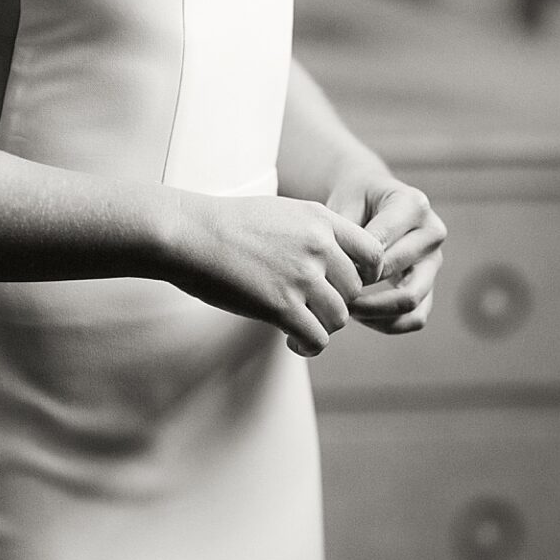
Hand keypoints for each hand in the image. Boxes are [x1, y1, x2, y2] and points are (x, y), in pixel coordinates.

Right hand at [163, 191, 382, 356]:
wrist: (187, 234)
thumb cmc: (225, 225)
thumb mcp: (281, 212)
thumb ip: (313, 233)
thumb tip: (334, 260)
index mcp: (321, 220)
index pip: (373, 252)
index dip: (367, 274)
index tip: (348, 285)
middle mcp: (318, 246)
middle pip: (355, 289)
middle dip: (338, 303)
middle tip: (313, 310)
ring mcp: (301, 276)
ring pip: (340, 317)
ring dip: (323, 327)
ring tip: (302, 328)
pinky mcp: (281, 306)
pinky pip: (317, 338)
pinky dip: (309, 346)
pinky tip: (293, 342)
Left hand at [326, 170, 446, 334]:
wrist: (371, 198)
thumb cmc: (354, 200)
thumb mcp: (344, 202)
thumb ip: (344, 234)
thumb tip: (342, 273)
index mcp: (413, 206)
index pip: (380, 247)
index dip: (350, 265)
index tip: (326, 271)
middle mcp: (431, 234)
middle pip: (396, 272)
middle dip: (362, 292)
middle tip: (332, 296)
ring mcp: (434, 261)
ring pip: (412, 303)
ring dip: (375, 313)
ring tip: (346, 309)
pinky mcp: (430, 284)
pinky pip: (414, 318)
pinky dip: (386, 322)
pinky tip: (360, 316)